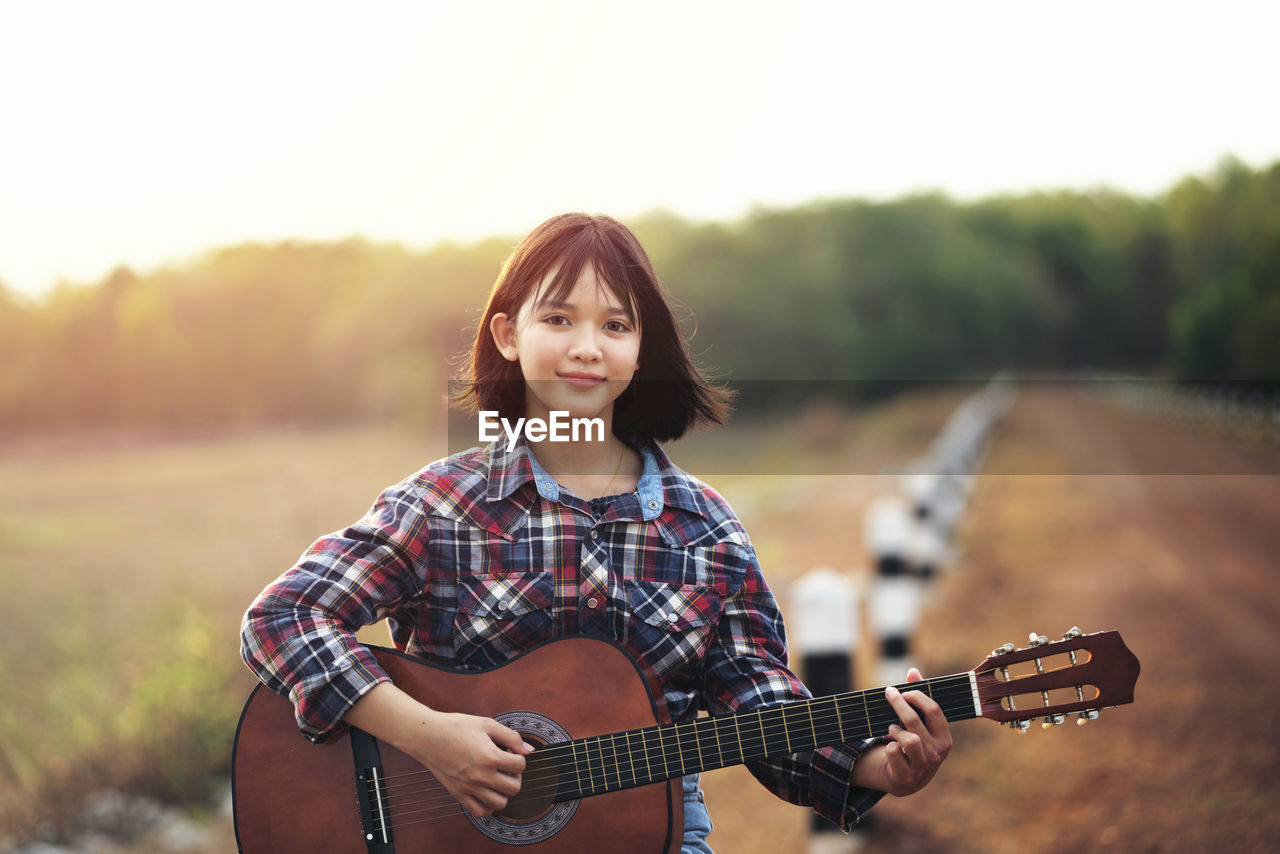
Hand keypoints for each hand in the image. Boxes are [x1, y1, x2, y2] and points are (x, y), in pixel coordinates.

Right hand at [412, 710, 533, 816]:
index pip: (520, 765)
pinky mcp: (458, 794)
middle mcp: (481, 776)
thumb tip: (529, 750)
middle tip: (507, 767)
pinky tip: (487, 793)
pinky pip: (479, 812)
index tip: (509, 752)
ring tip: (498, 779)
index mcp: (490, 757)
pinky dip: (488, 807)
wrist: (427, 736)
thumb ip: (511, 737)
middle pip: (514, 788)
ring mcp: (469, 787)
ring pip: (500, 803)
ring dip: (504, 792)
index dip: (519, 757)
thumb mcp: (487, 724)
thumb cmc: (456, 727)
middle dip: (516, 776)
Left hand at [880, 667, 951, 795]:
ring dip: (896, 730)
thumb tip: (913, 671)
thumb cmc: (916, 744)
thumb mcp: (922, 725)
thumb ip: (918, 698)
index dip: (917, 696)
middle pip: (914, 721)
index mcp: (945, 738)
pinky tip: (892, 747)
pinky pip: (893, 753)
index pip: (933, 710)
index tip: (904, 691)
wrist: (908, 779)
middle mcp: (937, 753)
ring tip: (892, 728)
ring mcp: (922, 766)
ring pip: (908, 739)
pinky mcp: (906, 776)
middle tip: (889, 693)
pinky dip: (889, 747)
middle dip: (899, 704)